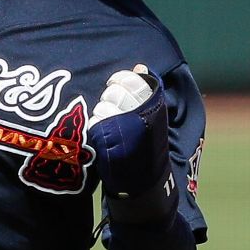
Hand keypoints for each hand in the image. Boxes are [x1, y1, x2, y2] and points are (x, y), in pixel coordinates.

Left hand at [88, 65, 175, 222]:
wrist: (145, 183)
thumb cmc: (148, 146)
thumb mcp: (154, 117)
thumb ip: (146, 92)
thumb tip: (140, 66)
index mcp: (155, 106)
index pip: (134, 81)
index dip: (121, 79)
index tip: (115, 83)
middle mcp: (141, 115)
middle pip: (115, 94)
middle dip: (110, 97)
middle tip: (111, 106)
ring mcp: (124, 129)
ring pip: (103, 108)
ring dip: (101, 114)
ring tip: (109, 126)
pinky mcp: (108, 143)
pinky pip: (94, 125)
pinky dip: (95, 128)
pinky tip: (102, 137)